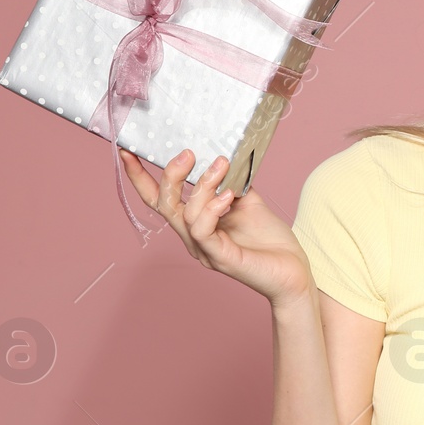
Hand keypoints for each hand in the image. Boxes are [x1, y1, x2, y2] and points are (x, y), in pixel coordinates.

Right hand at [120, 147, 312, 305]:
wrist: (294, 272)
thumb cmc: (271, 241)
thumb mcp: (248, 202)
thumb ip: (230, 183)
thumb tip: (220, 158)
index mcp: (197, 225)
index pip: (161, 201)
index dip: (141, 178)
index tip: (128, 152)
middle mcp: (194, 238)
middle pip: (165, 205)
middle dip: (170, 175)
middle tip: (188, 153)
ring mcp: (204, 250)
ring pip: (185, 213)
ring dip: (202, 185)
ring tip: (222, 166)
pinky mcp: (219, 258)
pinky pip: (202, 230)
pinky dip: (211, 207)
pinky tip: (228, 195)